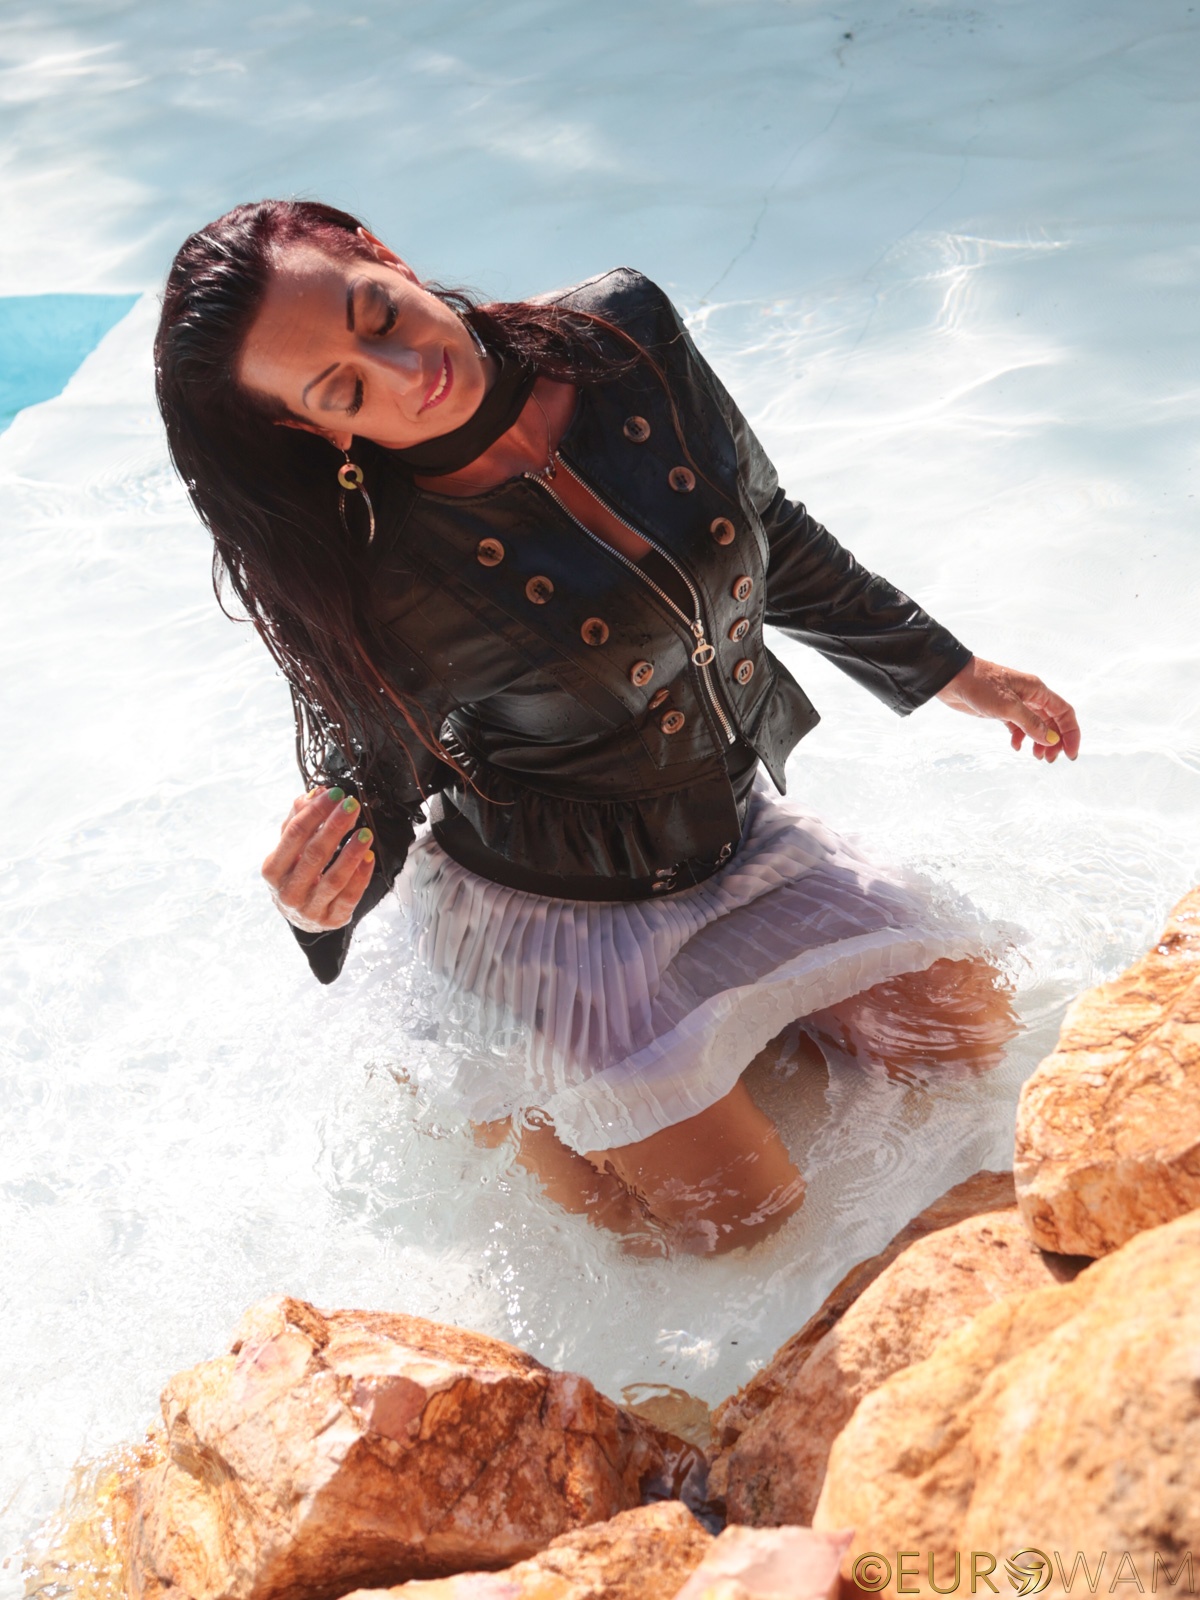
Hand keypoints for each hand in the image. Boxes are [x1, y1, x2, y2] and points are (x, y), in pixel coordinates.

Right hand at [262, 786, 375, 932]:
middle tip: (352, 806)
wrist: (300, 916)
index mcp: (273, 870)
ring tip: (365, 832)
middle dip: (335, 827)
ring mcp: (309, 909)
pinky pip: (349, 897)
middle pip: (314, 854)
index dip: (315, 812)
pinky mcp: (331, 919)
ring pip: (333, 879)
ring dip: (351, 853)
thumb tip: (316, 793)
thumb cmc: (296, 874)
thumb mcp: (290, 849)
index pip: (294, 834)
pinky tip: (369, 857)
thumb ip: (298, 819)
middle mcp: (288, 892)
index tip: (334, 794)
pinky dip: (361, 876)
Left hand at [936, 657, 1079, 762]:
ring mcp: (1016, 703)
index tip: (1070, 754)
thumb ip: (1031, 723)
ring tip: (1036, 757)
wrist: (952, 679)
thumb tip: (1051, 740)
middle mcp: (1030, 696)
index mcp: (1037, 690)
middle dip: (1054, 741)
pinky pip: (1018, 725)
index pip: (1064, 713)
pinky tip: (1015, 746)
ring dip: (1038, 741)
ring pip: (1036, 724)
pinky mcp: (1001, 710)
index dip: (1071, 734)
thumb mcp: (1009, 707)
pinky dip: (1020, 737)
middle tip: (1049, 760)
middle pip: (1052, 721)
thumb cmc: (980, 686)